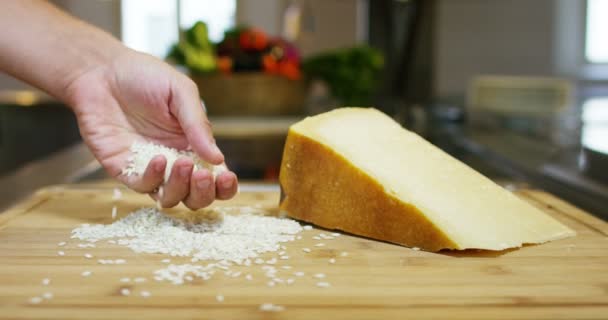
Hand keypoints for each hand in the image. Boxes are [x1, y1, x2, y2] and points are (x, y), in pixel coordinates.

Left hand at [66, 49, 237, 208]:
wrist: (101, 71)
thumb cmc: (144, 76)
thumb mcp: (181, 92)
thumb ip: (198, 125)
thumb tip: (218, 159)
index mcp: (194, 145)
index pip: (216, 177)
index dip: (225, 185)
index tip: (227, 177)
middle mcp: (174, 161)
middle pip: (195, 196)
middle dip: (204, 193)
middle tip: (202, 175)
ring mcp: (149, 168)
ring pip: (170, 198)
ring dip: (181, 188)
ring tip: (183, 164)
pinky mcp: (124, 168)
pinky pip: (142, 186)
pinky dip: (153, 178)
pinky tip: (158, 159)